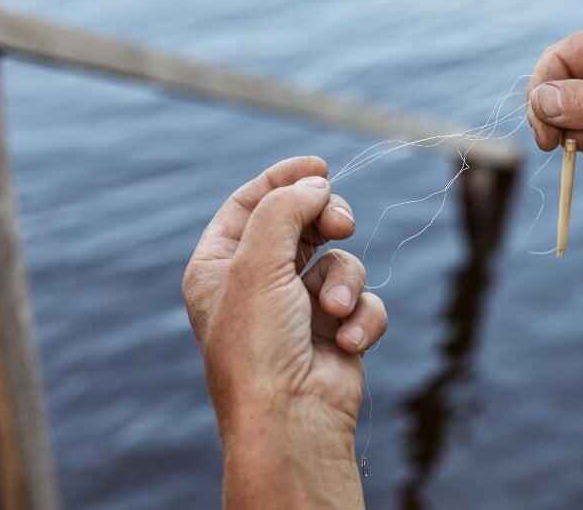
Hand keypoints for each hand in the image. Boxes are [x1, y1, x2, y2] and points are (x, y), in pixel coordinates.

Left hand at [182, 156, 386, 507]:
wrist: (291, 418)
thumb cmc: (259, 346)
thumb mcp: (257, 263)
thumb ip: (285, 210)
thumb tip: (317, 184)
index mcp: (220, 266)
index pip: (251, 204)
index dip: (285, 180)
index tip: (320, 165)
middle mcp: (258, 284)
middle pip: (303, 224)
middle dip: (328, 222)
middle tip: (341, 224)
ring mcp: (299, 309)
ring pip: (340, 262)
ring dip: (344, 282)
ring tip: (333, 311)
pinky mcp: (336, 331)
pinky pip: (362, 302)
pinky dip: (361, 317)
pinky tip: (346, 341)